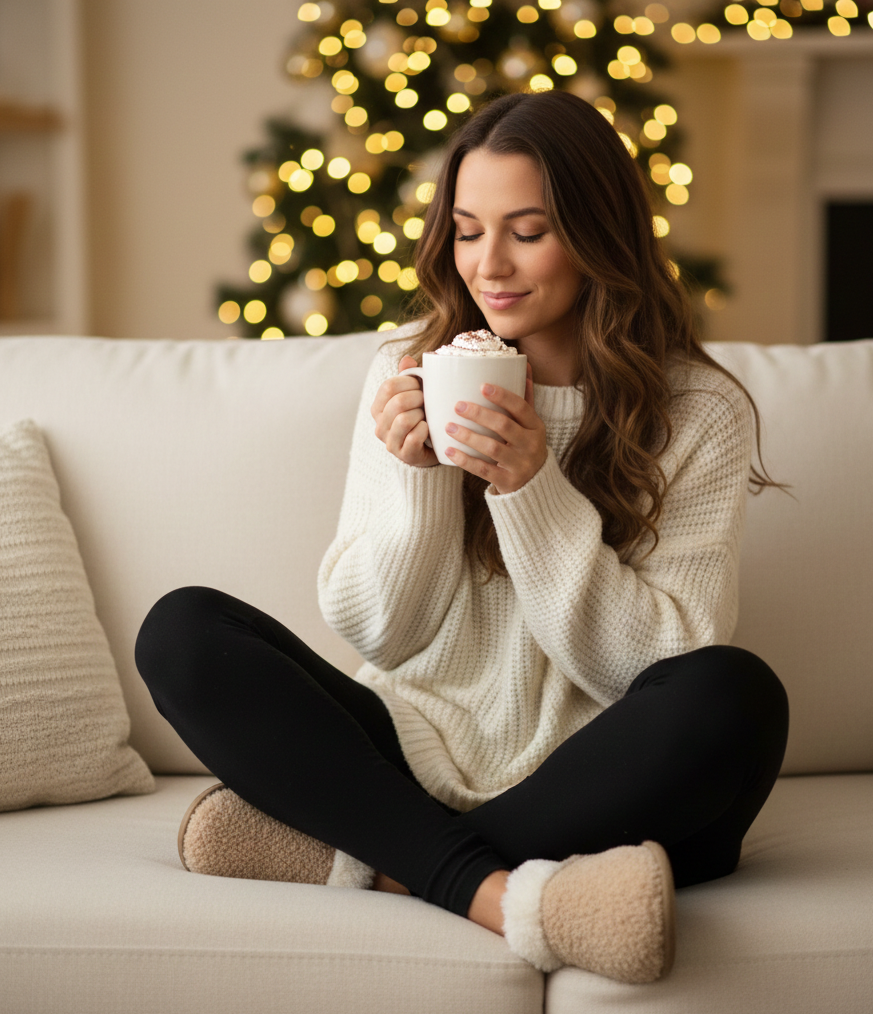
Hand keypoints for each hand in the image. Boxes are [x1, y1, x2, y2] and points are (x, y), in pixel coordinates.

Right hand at [371, 355, 438, 467]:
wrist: (431, 448)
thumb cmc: (422, 417)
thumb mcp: (415, 395)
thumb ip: (409, 377)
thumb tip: (407, 359)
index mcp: (378, 408)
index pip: (388, 386)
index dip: (409, 382)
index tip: (421, 386)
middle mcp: (379, 425)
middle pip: (397, 402)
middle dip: (418, 398)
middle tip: (427, 402)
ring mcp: (390, 442)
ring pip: (404, 420)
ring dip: (421, 415)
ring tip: (427, 416)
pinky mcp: (403, 455)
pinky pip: (414, 437)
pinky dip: (425, 430)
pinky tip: (428, 429)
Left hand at [444, 363, 546, 494]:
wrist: (534, 485)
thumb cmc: (526, 446)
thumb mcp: (530, 424)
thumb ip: (525, 398)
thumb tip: (524, 364)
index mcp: (536, 427)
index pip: (521, 408)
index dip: (502, 396)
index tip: (482, 385)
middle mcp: (531, 445)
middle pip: (504, 426)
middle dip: (479, 414)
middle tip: (458, 405)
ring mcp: (520, 465)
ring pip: (492, 448)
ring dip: (468, 436)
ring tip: (449, 427)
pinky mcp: (508, 481)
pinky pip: (484, 470)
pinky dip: (465, 460)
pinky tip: (449, 451)